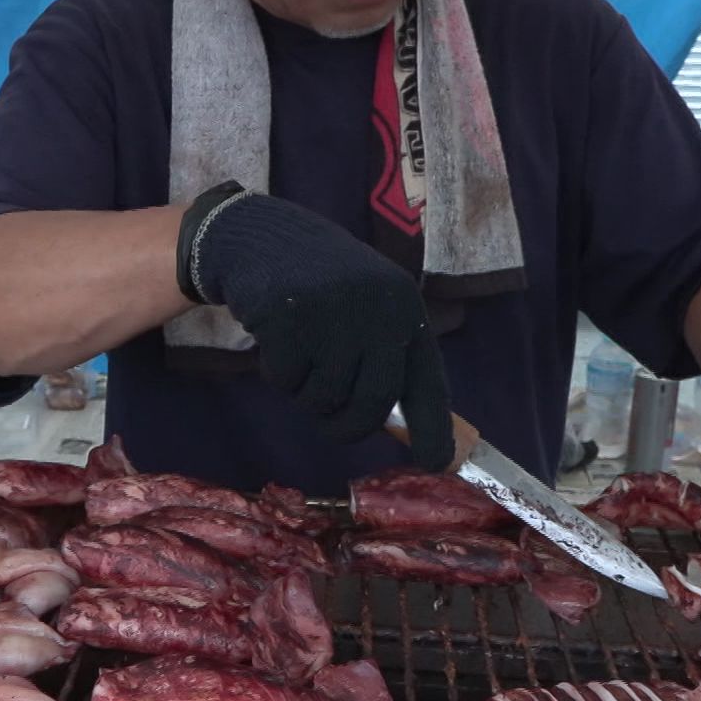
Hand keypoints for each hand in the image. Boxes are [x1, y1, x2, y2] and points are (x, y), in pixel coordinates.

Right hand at [179, 184, 453, 469]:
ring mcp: (334, 313)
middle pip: (372, 402)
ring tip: (299, 356)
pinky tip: (275, 338)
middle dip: (347, 426)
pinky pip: (286, 379)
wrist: (263, 237)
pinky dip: (277, 372)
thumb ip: (383, 358)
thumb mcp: (366, 309)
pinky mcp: (289, 318)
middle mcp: (378, 309)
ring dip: (305, 393)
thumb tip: (402, 427)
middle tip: (331, 426)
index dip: (433, 428)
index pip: (426, 381)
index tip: (436, 463)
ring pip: (324, 397)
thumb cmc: (319, 285)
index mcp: (404, 308)